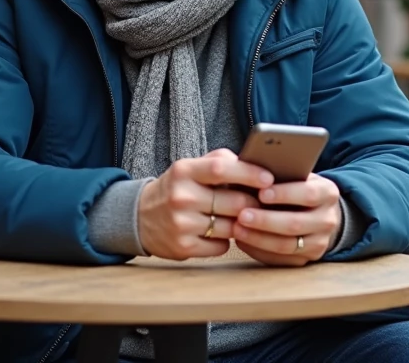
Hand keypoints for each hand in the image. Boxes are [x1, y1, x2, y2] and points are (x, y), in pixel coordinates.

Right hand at [137, 149, 271, 260]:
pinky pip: (221, 246)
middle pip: (234, 201)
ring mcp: (181, 223)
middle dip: (253, 204)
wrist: (139, 218)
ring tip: (241, 218)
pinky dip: (226, 241)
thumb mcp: (190, 168)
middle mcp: (181, 196)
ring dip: (242, 224)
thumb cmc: (177, 188)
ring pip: (231, 226)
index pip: (221, 168)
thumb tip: (255, 164)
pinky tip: (219, 233)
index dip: (249, 173)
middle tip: (264, 204)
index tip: (269, 179)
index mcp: (184, 171)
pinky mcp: (183, 247)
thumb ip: (219, 161)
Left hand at [233, 174, 341, 266]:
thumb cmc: (298, 189)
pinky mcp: (306, 260)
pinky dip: (258, 251)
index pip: (308, 194)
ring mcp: (319, 243)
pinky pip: (279, 260)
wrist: (318, 213)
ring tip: (237, 229)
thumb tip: (250, 171)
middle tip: (242, 215)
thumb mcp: (298, 176)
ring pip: (286, 245)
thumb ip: (281, 175)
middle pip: (295, 223)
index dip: (285, 194)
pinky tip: (243, 241)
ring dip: (258, 238)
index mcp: (328, 193)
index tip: (261, 192)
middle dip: (266, 220)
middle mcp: (328, 220)